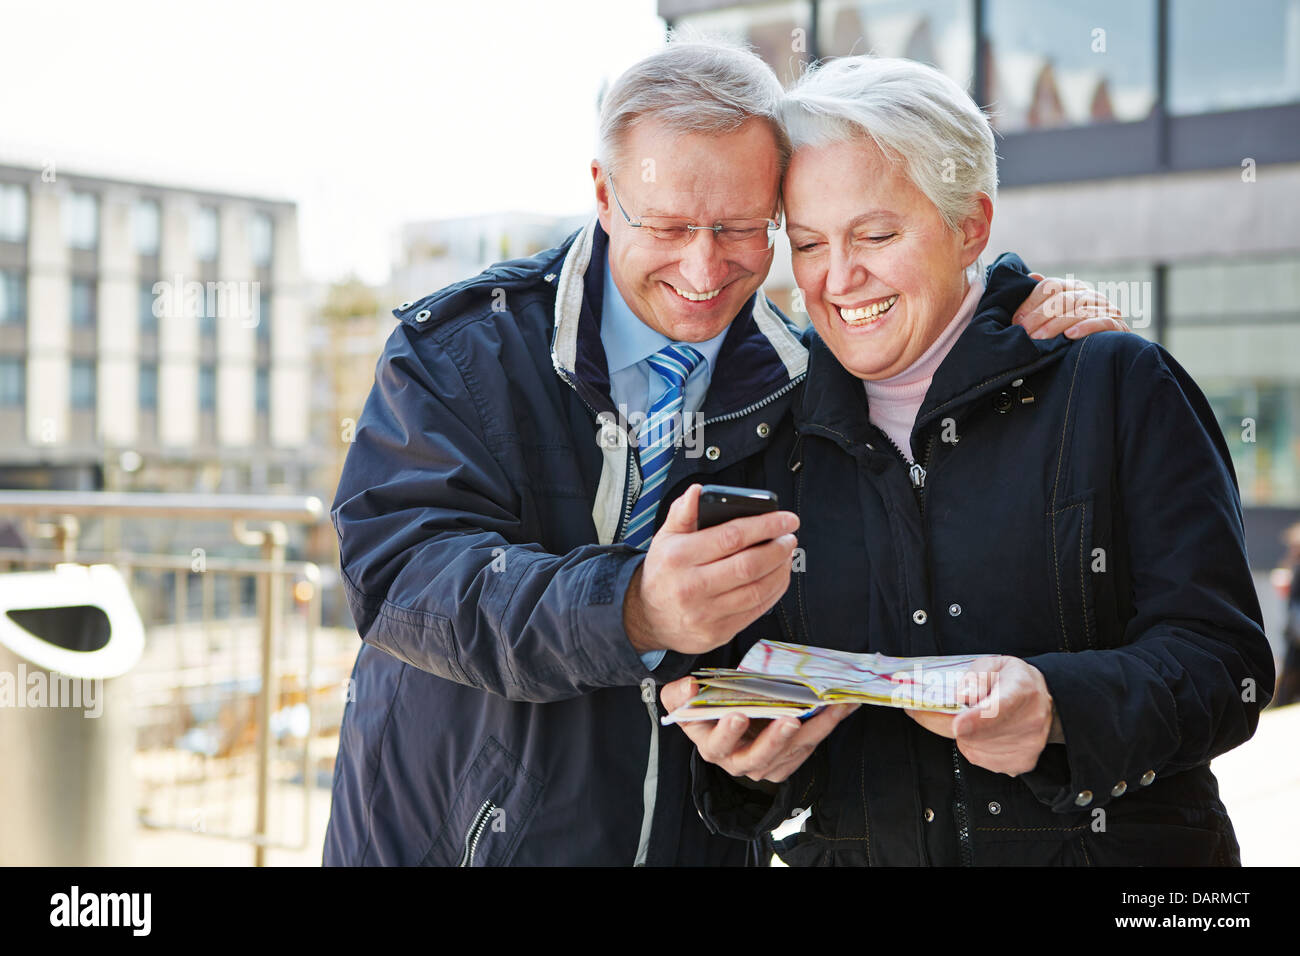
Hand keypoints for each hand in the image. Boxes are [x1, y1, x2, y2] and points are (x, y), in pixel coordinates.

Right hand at [623, 484, 798, 656]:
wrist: (649, 618)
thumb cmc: (663, 573)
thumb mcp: (665, 538)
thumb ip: (683, 513)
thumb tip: (697, 491)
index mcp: (679, 558)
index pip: (731, 537)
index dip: (765, 526)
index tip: (784, 519)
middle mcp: (691, 587)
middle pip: (748, 565)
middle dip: (777, 548)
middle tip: (789, 537)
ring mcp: (705, 613)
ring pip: (757, 590)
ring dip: (780, 570)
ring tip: (786, 555)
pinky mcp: (718, 632)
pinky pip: (756, 611)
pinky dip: (775, 592)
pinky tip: (778, 577)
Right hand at [662, 676, 858, 783]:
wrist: (724, 720)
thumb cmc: (705, 709)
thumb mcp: (683, 700)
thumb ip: (679, 695)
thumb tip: (689, 686)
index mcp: (710, 745)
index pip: (716, 743)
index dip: (726, 732)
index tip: (737, 715)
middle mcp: (736, 761)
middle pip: (757, 757)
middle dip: (774, 739)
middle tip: (790, 719)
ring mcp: (763, 766)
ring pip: (790, 753)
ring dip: (813, 730)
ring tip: (829, 708)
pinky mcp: (784, 765)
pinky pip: (807, 749)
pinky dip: (825, 728)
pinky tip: (840, 709)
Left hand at [905, 656, 1055, 775]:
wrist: (1042, 700)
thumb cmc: (1013, 680)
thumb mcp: (992, 665)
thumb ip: (974, 678)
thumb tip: (963, 698)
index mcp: (1021, 689)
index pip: (998, 708)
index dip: (976, 719)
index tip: (957, 725)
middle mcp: (1031, 720)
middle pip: (981, 732)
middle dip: (959, 723)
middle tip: (958, 711)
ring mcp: (1029, 744)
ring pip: (976, 748)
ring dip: (966, 735)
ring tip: (979, 720)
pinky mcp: (1022, 762)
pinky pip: (981, 759)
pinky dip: (975, 747)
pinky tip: (985, 734)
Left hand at [1013, 272, 1131, 340]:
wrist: (1104, 352)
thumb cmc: (1072, 333)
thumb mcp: (1055, 314)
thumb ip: (1044, 297)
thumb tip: (1033, 276)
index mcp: (1073, 288)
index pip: (1051, 286)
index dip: (1031, 302)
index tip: (1016, 320)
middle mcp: (1090, 295)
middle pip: (1062, 298)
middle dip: (1039, 316)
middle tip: (1024, 332)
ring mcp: (1106, 308)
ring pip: (1078, 311)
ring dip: (1056, 325)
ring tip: (1039, 338)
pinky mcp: (1118, 325)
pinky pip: (1102, 322)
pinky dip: (1085, 327)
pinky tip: (1069, 336)